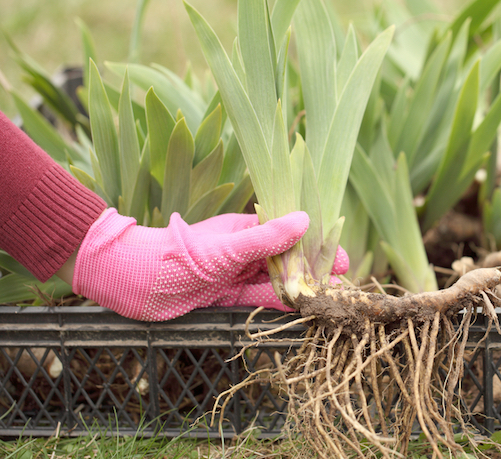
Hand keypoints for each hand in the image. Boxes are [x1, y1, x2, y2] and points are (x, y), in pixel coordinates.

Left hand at [72, 209, 347, 320]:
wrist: (130, 281)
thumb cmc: (175, 255)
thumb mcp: (225, 248)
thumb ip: (265, 238)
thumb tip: (304, 219)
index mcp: (246, 228)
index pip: (290, 234)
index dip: (317, 246)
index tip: (343, 260)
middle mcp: (245, 249)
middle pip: (287, 259)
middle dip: (314, 270)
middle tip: (342, 286)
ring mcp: (237, 273)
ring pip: (277, 281)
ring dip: (301, 289)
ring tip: (328, 299)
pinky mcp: (228, 296)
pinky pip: (260, 298)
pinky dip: (280, 303)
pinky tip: (301, 308)